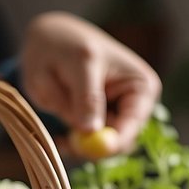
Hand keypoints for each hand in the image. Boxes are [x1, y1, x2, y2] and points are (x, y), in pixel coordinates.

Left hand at [19, 11, 160, 155]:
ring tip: (56, 112)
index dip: (113, 142)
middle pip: (118, 143)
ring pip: (97, 146)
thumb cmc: (67, 43)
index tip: (86, 148)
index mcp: (141, 87)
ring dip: (74, 138)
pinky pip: (82, 146)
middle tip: (65, 141)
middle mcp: (133, 107)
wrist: (46, 40)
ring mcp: (112, 119)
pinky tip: (56, 130)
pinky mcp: (92, 128)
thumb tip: (92, 129)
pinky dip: (67, 142)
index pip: (134, 125)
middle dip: (91, 144)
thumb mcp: (79, 63)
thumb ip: (87, 97)